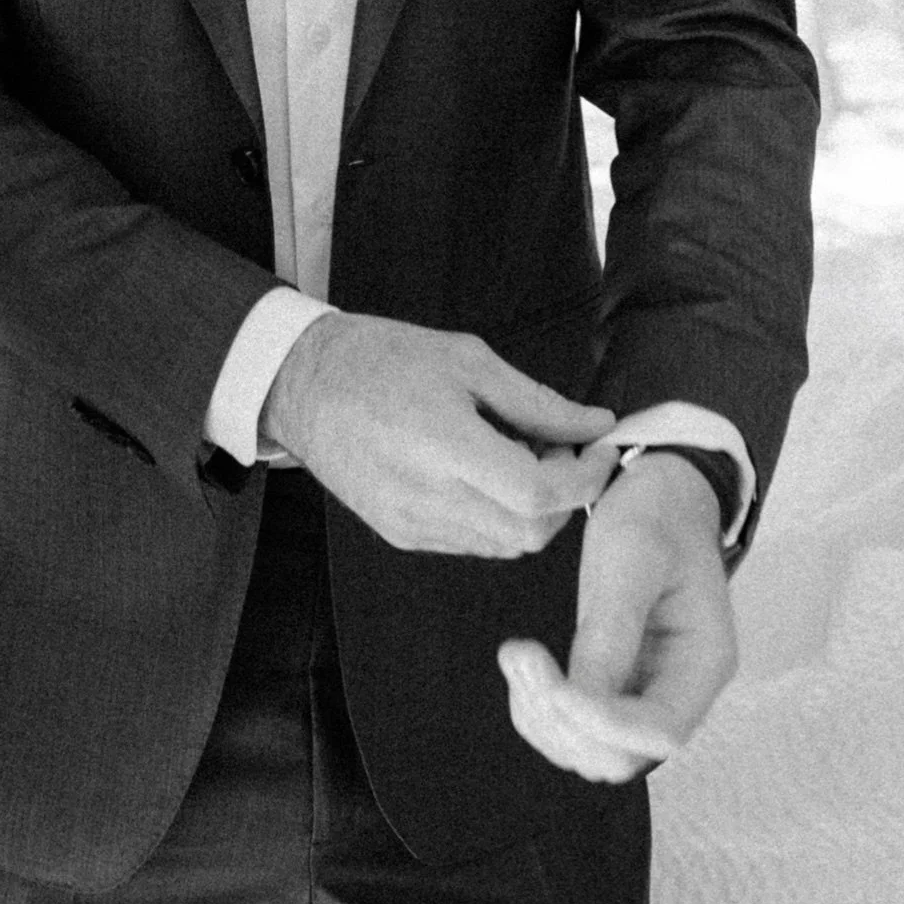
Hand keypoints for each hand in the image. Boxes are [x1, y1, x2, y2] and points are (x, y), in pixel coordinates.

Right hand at [259, 311, 621, 556]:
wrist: (303, 384)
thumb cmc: (382, 359)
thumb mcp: (468, 359)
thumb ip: (538, 401)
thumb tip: (595, 425)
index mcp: (446, 446)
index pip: (541, 494)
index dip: (586, 477)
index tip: (600, 446)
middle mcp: (429, 498)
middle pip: (533, 532)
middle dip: (565, 495)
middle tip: (558, 446)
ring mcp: (414, 524)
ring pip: (507, 544)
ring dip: (533, 508)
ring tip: (516, 454)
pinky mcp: (403, 535)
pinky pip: (474, 542)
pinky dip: (498, 515)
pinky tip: (483, 472)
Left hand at [498, 451, 735, 780]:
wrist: (661, 497)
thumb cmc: (655, 516)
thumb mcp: (633, 554)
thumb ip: (612, 627)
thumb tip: (578, 698)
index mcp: (704, 661)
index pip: (661, 731)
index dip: (600, 722)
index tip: (547, 678)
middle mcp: (681, 692)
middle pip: (621, 756)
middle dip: (562, 720)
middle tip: (519, 655)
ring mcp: (647, 695)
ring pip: (591, 752)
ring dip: (543, 719)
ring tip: (515, 657)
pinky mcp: (615, 688)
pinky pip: (574, 728)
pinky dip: (539, 711)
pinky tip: (523, 666)